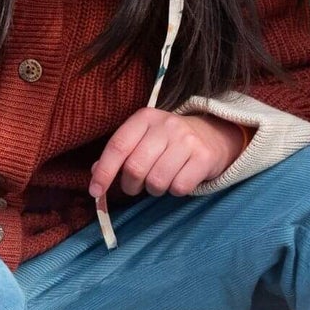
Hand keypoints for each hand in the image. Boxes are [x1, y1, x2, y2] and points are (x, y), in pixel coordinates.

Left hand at [90, 109, 245, 199]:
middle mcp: (166, 125)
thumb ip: (120, 154)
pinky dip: (175, 191)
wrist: (213, 135)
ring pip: (157, 181)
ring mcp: (187, 140)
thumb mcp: (143, 139)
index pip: (118, 146)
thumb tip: (95, 175)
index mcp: (145, 118)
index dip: (104, 172)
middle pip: (135, 167)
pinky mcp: (204, 157)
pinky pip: (179, 187)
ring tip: (161, 180)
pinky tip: (179, 179)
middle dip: (131, 185)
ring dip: (154, 190)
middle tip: (135, 187)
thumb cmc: (169, 142)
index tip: (95, 191)